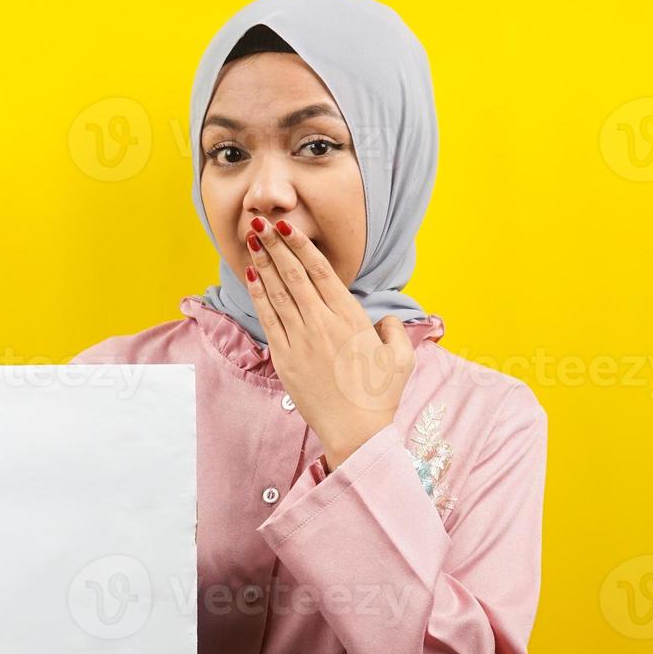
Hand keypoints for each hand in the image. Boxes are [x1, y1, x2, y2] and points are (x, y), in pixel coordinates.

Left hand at [241, 216, 415, 471]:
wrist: (355, 432)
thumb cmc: (379, 396)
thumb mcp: (402, 359)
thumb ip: (395, 330)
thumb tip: (386, 320)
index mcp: (350, 318)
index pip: (321, 272)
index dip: (301, 246)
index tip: (287, 227)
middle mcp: (322, 323)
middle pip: (293, 275)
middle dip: (275, 245)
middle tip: (259, 221)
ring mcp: (300, 340)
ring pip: (277, 293)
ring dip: (263, 263)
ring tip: (250, 239)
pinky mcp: (284, 358)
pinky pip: (268, 318)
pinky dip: (258, 295)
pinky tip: (250, 275)